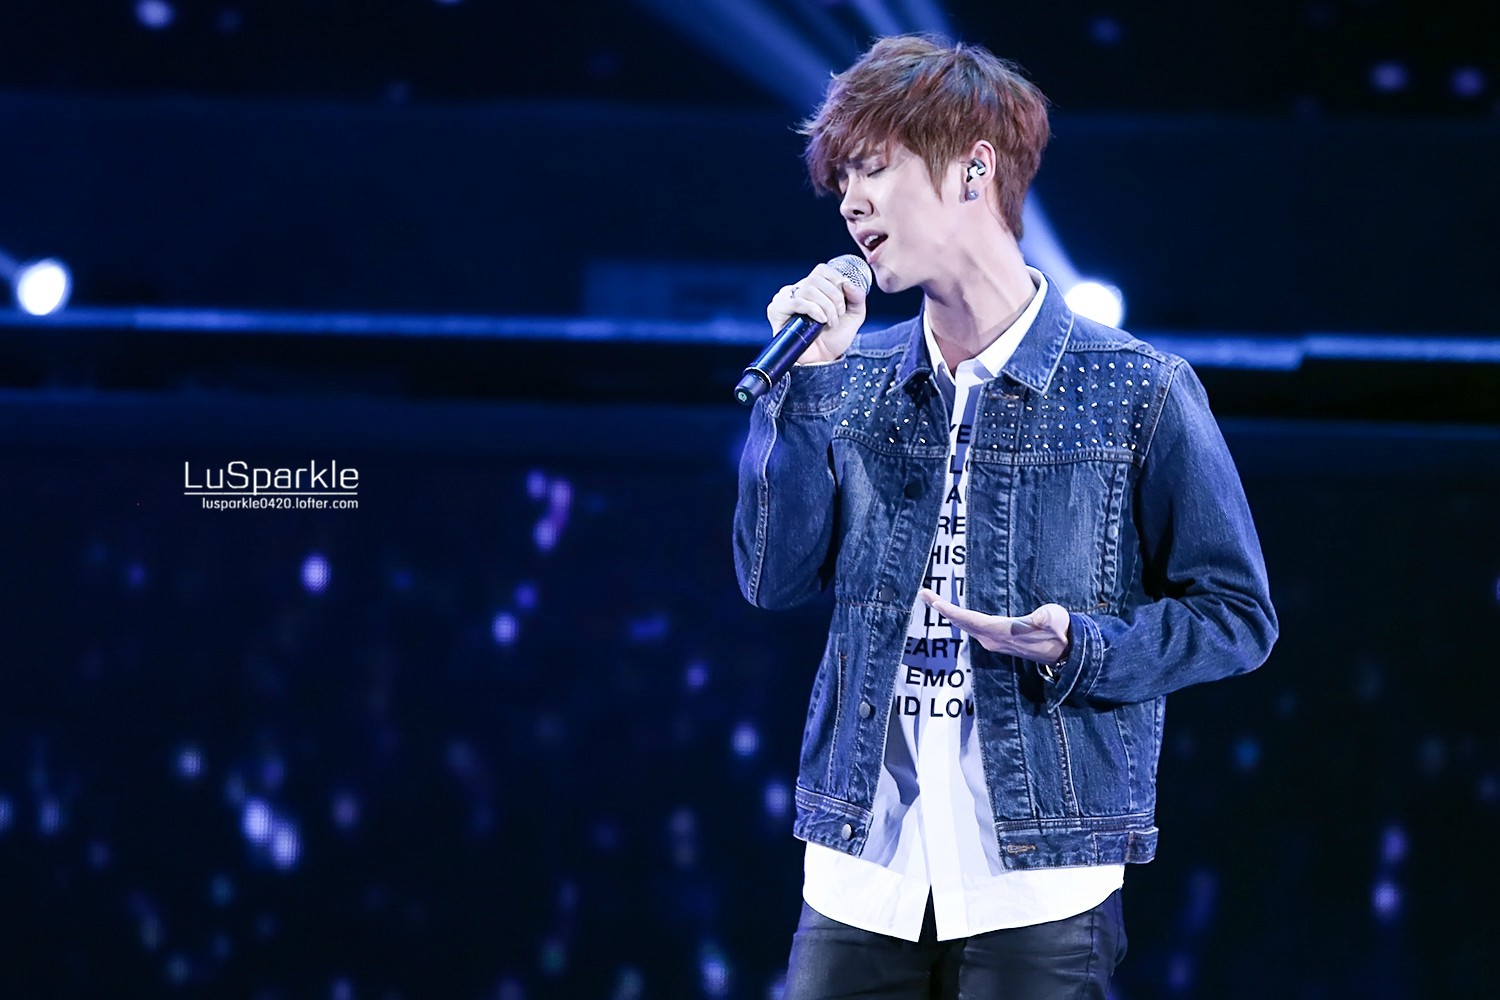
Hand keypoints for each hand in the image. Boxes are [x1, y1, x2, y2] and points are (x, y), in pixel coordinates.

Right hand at [767, 262, 867, 363]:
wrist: (823, 361)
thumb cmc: (834, 339)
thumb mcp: (854, 316)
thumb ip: (857, 297)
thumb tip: (848, 283)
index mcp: (812, 287)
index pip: (822, 270)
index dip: (836, 280)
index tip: (845, 299)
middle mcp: (796, 290)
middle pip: (816, 279)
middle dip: (834, 297)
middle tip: (838, 315)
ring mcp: (784, 299)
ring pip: (808, 289)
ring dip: (826, 306)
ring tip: (830, 322)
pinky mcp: (776, 311)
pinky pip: (796, 301)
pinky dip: (813, 309)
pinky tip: (820, 320)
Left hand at [919, 589, 1071, 665]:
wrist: (1065, 650)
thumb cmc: (1060, 630)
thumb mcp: (1056, 619)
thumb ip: (1048, 617)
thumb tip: (1039, 617)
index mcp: (1002, 632)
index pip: (970, 620)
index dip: (952, 611)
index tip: (934, 601)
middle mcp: (992, 639)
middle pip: (961, 622)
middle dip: (942, 608)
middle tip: (924, 594)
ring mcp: (993, 642)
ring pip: (965, 626)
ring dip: (949, 614)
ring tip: (933, 599)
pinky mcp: (997, 640)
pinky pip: (971, 627)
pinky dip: (960, 618)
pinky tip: (954, 611)